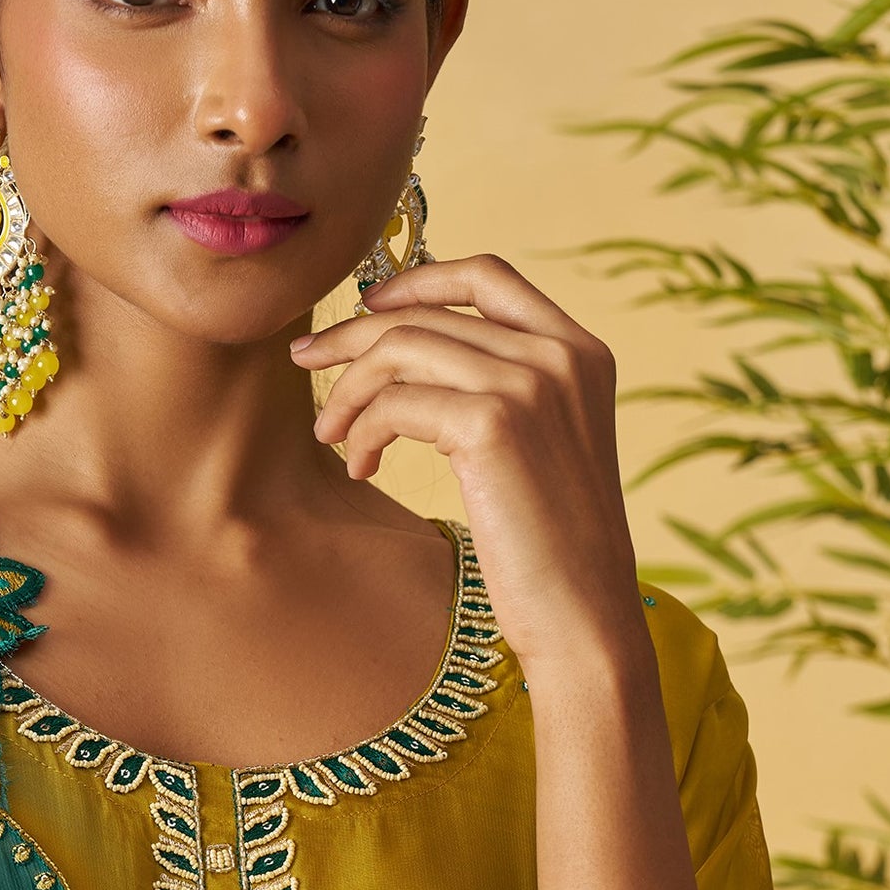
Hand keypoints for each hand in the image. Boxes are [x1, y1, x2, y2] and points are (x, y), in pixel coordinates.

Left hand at [291, 254, 641, 682]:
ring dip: (349, 390)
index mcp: (581, 351)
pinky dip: (362, 431)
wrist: (584, 614)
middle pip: (428, 313)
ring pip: (401, 349)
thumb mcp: (545, 446)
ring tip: (331, 436)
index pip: (488, 275)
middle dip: (353, 335)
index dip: (418, 281)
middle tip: (305, 360)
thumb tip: (414, 355)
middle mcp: (560, 355)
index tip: (368, 308)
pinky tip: (360, 468)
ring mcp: (530, 384)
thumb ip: (506, 390)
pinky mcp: (493, 425)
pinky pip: (394, 403)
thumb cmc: (554, 547)